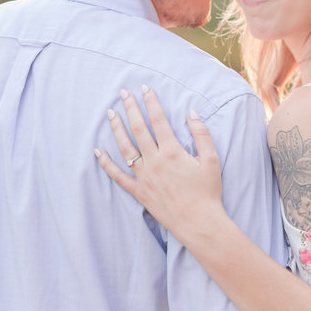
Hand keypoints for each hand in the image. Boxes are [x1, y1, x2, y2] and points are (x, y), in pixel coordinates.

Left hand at [95, 87, 222, 237]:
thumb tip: (191, 113)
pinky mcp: (139, 191)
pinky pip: (118, 176)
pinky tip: (98, 151)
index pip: (158, 120)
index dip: (151, 102)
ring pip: (125, 148)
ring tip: (110, 113)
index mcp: (173, 151)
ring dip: (116, 128)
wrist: (199, 222)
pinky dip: (106, 164)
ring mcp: (144, 177)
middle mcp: (155, 161)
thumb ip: (201, 134)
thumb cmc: (208, 192)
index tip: (144, 88)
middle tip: (123, 93)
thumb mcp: (212, 160)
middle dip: (130, 108)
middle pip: (138, 129)